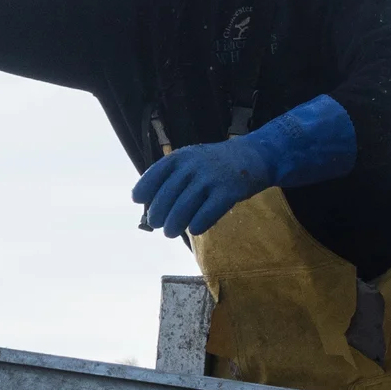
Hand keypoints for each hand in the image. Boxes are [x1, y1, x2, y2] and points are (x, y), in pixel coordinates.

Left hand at [133, 139, 277, 238]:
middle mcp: (194, 166)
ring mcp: (211, 178)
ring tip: (170, 232)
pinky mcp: (228, 192)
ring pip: (184, 207)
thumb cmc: (215, 165)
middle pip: (167, 195)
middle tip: (156, 224)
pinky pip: (207, 214)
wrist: (253, 156)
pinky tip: (194, 229)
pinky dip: (197, 225)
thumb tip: (148, 203)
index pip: (156, 173)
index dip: (144, 188)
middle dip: (158, 213)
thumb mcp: (192, 160)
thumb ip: (172, 177)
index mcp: (182, 157)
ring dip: (174, 224)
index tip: (137, 200)